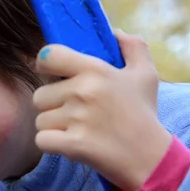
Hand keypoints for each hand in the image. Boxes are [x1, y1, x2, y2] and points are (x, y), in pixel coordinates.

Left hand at [33, 30, 171, 190]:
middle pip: (39, 95)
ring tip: (77, 129)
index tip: (52, 75)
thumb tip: (115, 32)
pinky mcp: (72, 144)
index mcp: (95, 70)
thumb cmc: (143, 114)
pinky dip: (51, 144)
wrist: (150, 158)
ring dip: (53, 126)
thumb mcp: (146, 74)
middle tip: (74, 112)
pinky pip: (41, 140)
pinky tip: (70, 143)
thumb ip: (133, 46)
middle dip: (52, 105)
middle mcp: (83, 91)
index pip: (48, 55)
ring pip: (40, 120)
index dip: (44, 64)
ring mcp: (77, 119)